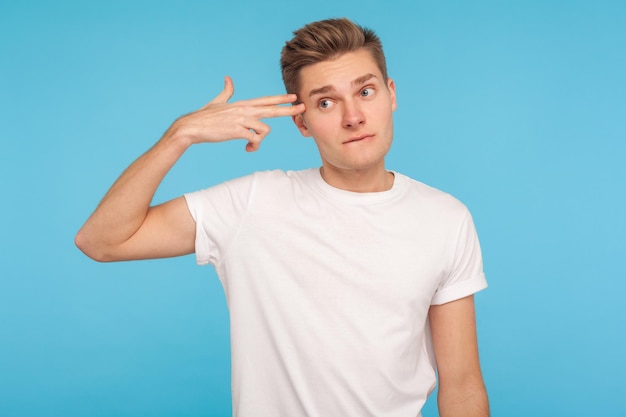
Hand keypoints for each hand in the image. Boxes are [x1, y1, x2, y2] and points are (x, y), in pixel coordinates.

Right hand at [171, 76, 305, 151]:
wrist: (191, 127)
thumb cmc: (204, 117)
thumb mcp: (217, 102)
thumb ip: (226, 91)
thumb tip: (228, 78)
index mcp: (242, 104)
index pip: (265, 100)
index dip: (280, 99)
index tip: (293, 97)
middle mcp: (244, 110)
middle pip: (271, 109)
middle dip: (289, 109)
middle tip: (302, 108)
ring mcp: (241, 120)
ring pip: (264, 130)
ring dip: (260, 141)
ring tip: (250, 147)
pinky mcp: (237, 131)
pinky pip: (254, 140)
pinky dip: (254, 147)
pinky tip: (247, 149)